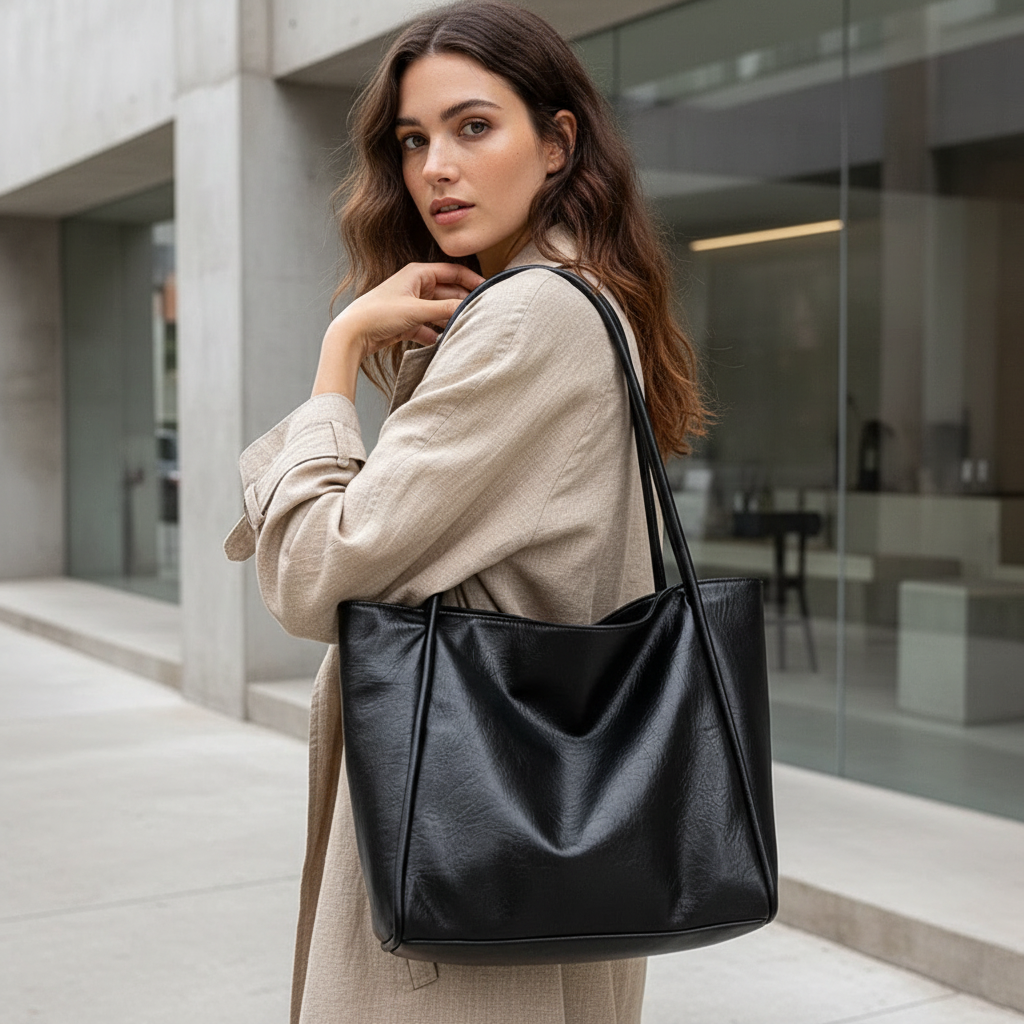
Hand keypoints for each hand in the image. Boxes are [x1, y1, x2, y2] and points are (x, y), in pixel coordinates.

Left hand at [312, 263, 484, 399]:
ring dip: (449, 319)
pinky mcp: (405, 322)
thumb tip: (468, 308)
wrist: (352, 334)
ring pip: (438, 310)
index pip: (452, 272)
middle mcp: (414, 286)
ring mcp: (410, 305)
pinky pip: (428, 326)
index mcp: (417, 273)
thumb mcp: (417, 310)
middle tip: (481, 313)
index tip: (487, 291)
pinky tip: (443, 342)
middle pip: (447, 292)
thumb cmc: (379, 314)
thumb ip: (445, 309)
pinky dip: (435, 333)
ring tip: (465, 328)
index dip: (471, 280)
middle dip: (462, 302)